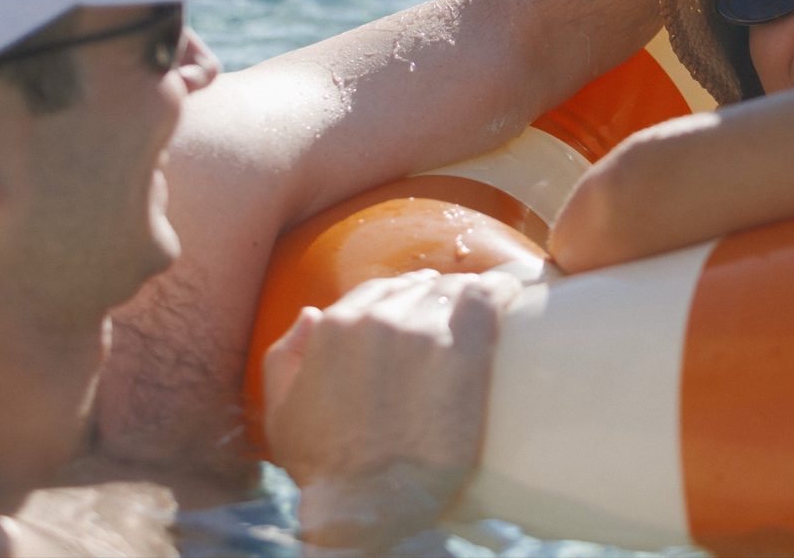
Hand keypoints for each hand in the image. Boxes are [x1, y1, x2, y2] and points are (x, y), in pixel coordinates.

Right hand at [263, 269, 519, 549]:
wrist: (371, 505)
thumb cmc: (327, 470)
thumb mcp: (283, 416)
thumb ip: (284, 359)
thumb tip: (311, 314)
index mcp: (334, 327)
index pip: (381, 292)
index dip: (406, 298)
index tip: (427, 306)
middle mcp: (378, 317)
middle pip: (421, 289)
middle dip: (438, 302)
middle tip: (459, 323)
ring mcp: (422, 330)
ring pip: (456, 289)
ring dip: (469, 300)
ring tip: (491, 314)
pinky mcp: (464, 348)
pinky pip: (490, 295)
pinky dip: (502, 292)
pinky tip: (510, 298)